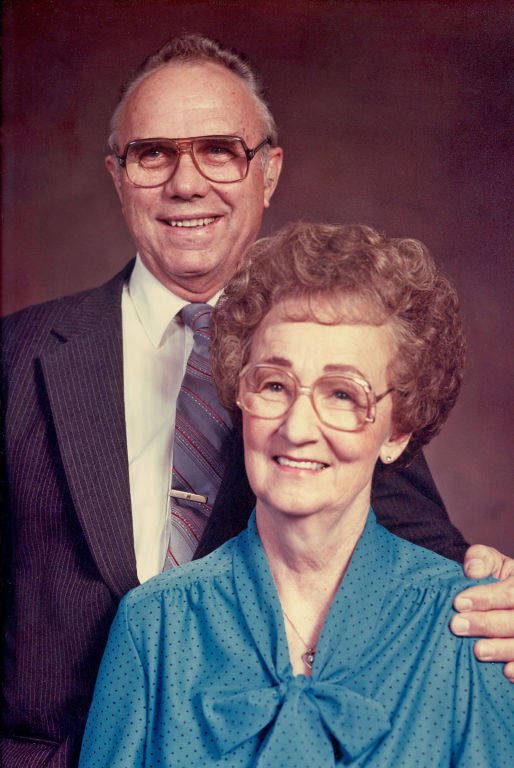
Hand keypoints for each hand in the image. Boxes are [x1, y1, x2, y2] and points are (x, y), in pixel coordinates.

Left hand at [450, 544, 513, 681]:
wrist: (509, 598)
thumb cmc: (497, 579)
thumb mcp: (492, 563)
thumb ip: (481, 559)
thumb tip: (472, 569)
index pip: (510, 592)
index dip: (486, 597)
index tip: (458, 602)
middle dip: (487, 624)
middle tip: (457, 626)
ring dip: (502, 649)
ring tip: (478, 651)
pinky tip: (505, 672)